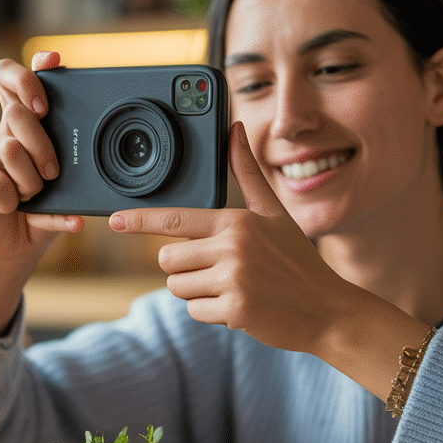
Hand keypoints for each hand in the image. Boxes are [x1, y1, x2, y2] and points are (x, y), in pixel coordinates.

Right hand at [0, 50, 82, 266]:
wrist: (21, 243)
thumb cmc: (48, 206)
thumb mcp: (69, 182)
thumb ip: (76, 158)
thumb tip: (96, 138)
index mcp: (26, 122)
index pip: (14, 79)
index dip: (27, 74)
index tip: (48, 85)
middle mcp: (3, 129)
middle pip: (17, 112)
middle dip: (43, 145)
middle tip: (53, 173)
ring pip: (11, 149)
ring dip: (30, 181)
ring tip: (33, 196)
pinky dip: (12, 199)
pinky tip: (14, 207)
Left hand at [110, 122, 362, 354]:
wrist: (327, 310)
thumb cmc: (297, 261)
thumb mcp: (274, 213)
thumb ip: (248, 173)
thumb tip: (234, 129)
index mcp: (236, 221)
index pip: (176, 218)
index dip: (141, 220)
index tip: (115, 221)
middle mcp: (232, 247)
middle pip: (169, 260)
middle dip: (185, 269)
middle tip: (221, 271)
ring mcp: (233, 279)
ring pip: (178, 287)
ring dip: (197, 292)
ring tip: (234, 288)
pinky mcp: (235, 309)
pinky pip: (195, 311)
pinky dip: (212, 313)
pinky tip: (241, 306)